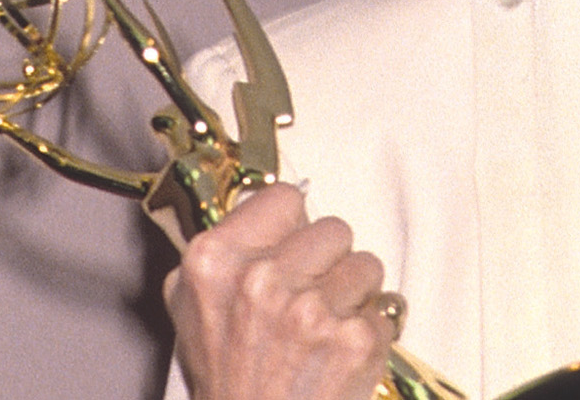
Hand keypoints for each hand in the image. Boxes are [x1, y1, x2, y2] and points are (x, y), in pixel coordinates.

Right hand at [165, 183, 396, 399]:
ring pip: (367, 264)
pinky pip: (385, 308)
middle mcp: (261, 280)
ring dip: (356, 294)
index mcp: (215, 262)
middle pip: (334, 228)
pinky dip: (369, 331)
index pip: (284, 197)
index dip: (294, 225)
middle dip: (330, 260)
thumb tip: (264, 205)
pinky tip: (340, 354)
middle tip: (311, 297)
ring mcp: (310, 311)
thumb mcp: (194, 310)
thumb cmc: (228, 383)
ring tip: (326, 327)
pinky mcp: (353, 341)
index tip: (294, 246)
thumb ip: (227, 253)